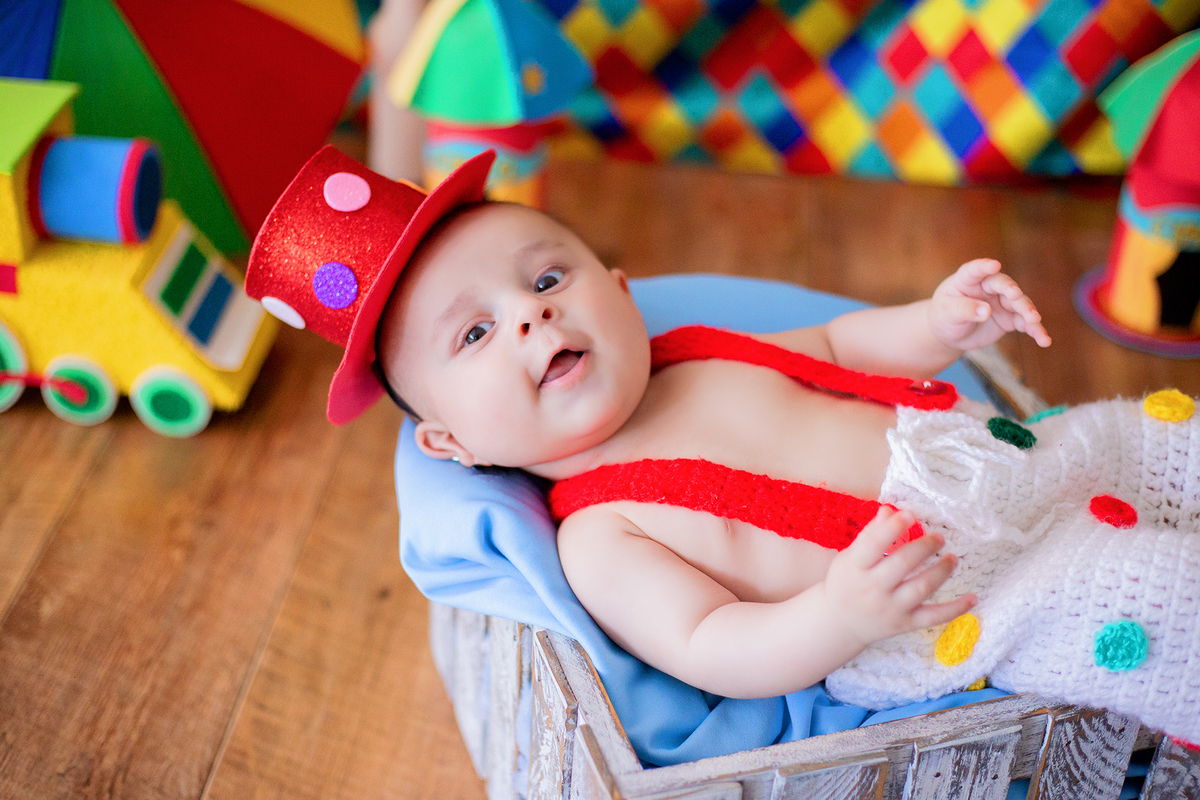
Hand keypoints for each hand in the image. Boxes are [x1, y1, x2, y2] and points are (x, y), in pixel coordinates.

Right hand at [822, 507, 975, 647]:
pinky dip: (956, 609)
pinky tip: (973, 597)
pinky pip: (934, 616)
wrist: (840, 622)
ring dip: (941, 571)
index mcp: (855, 567)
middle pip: (902, 564)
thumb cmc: (846, 582)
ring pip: (921, 587)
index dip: (892, 527)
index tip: (909, 514)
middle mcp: (872, 588)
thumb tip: (889, 510)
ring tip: (952, 558)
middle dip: (924, 547)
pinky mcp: (905, 623)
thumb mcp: (850, 557)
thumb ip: (870, 535)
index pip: (874, 544)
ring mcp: (890, 608)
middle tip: (939, 537)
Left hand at [929, 259, 1051, 351]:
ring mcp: (1002, 302)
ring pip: (1018, 303)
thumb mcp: (947, 314)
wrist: (951, 333)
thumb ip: (965, 310)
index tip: (993, 265)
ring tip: (1034, 319)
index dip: (984, 267)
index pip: (974, 270)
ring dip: (1027, 311)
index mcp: (967, 280)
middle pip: (1003, 285)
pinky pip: (1025, 323)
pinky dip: (1035, 331)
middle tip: (1015, 295)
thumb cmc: (945, 317)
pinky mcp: (1010, 318)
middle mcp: (988, 287)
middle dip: (1011, 290)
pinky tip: (1044, 340)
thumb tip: (986, 311)